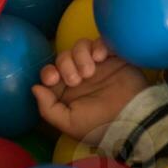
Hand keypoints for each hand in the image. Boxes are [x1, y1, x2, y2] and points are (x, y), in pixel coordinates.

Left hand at [31, 38, 148, 142]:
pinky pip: (102, 41)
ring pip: (80, 46)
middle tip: (76, 79)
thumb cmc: (100, 125)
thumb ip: (48, 108)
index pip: (50, 73)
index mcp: (68, 91)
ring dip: (80, 55)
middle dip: (65, 64)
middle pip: (63, 56)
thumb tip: (34, 88)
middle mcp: (81, 76)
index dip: (48, 72)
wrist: (133, 119)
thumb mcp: (69, 123)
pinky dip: (98, 45)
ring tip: (90, 71)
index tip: (54, 79)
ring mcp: (98, 65)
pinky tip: (101, 57)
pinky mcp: (114, 58)